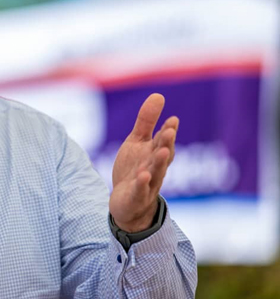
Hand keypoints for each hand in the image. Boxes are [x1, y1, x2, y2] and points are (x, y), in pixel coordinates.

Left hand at [110, 93, 176, 232]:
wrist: (126, 203)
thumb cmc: (135, 168)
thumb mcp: (137, 142)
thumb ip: (147, 121)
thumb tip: (158, 95)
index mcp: (155, 153)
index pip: (163, 141)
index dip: (168, 131)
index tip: (172, 119)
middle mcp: (155, 168)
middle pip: (162, 155)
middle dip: (167, 143)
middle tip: (169, 131)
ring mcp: (147, 184)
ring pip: (155, 172)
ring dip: (159, 162)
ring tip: (163, 151)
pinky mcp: (136, 197)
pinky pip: (140, 190)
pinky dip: (142, 183)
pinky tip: (143, 175)